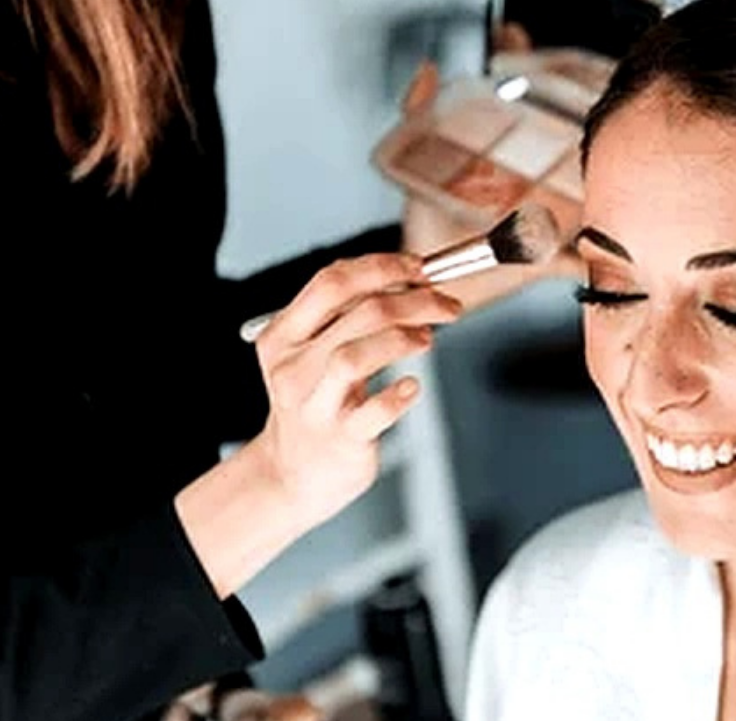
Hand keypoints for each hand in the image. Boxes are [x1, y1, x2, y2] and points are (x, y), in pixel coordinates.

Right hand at [250, 253, 461, 524]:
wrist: (294, 474)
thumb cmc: (316, 406)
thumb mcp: (312, 356)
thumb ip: (346, 318)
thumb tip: (408, 280)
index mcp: (282, 337)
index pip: (331, 283)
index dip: (381, 267)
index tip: (419, 269)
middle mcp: (292, 369)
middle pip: (356, 313)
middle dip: (413, 300)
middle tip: (446, 304)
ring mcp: (314, 407)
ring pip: (353, 357)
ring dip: (402, 338)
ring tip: (428, 339)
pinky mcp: (341, 440)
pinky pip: (373, 412)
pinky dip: (399, 395)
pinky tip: (413, 388)